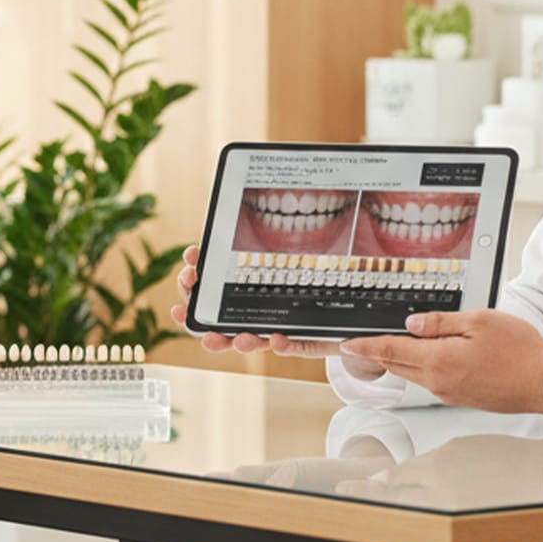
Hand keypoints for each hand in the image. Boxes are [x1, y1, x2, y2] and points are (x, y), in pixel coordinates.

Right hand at [168, 245, 383, 378]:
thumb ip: (276, 236)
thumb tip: (257, 194)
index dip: (195, 277)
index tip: (190, 260)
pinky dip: (281, 345)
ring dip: (231, 340)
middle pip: (217, 316)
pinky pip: (291, 347)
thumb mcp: (297, 252)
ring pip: (246, 339)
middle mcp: (258, 313)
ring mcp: (278, 329)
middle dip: (197, 309)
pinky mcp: (305, 342)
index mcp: (248, 292)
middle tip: (188, 298)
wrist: (354, 315)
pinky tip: (275, 338)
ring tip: (221, 337)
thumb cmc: (320, 279)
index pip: (212, 286)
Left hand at [340, 310, 542, 414]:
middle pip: (397, 365)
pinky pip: (432, 381)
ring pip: (413, 374)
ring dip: (401, 360)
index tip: (345, 344)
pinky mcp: (461, 399)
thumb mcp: (478, 321)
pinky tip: (433, 355)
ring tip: (398, 342)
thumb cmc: (518, 350)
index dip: (364, 346)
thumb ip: (440, 323)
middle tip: (362, 341)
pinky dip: (422, 368)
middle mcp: (439, 382)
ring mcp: (449, 393)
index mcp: (439, 360)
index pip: (390, 351)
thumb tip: (411, 324)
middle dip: (378, 353)